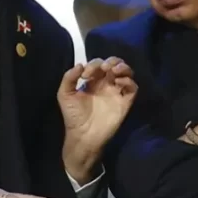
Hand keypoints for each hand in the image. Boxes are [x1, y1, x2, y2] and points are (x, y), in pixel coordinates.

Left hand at [57, 57, 136, 181]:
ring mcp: (117, 92)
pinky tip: (118, 83)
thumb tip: (80, 64)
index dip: (94, 64)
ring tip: (114, 71)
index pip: (99, 64)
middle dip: (112, 61)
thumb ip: (69, 78)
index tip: (85, 75)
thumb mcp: (65, 94)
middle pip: (116, 64)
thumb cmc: (73, 116)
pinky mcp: (125, 102)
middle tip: (104, 68)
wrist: (83, 136)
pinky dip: (128, 81)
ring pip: (127, 73)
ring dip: (122, 67)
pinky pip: (133, 88)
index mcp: (94, 81)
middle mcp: (107, 84)